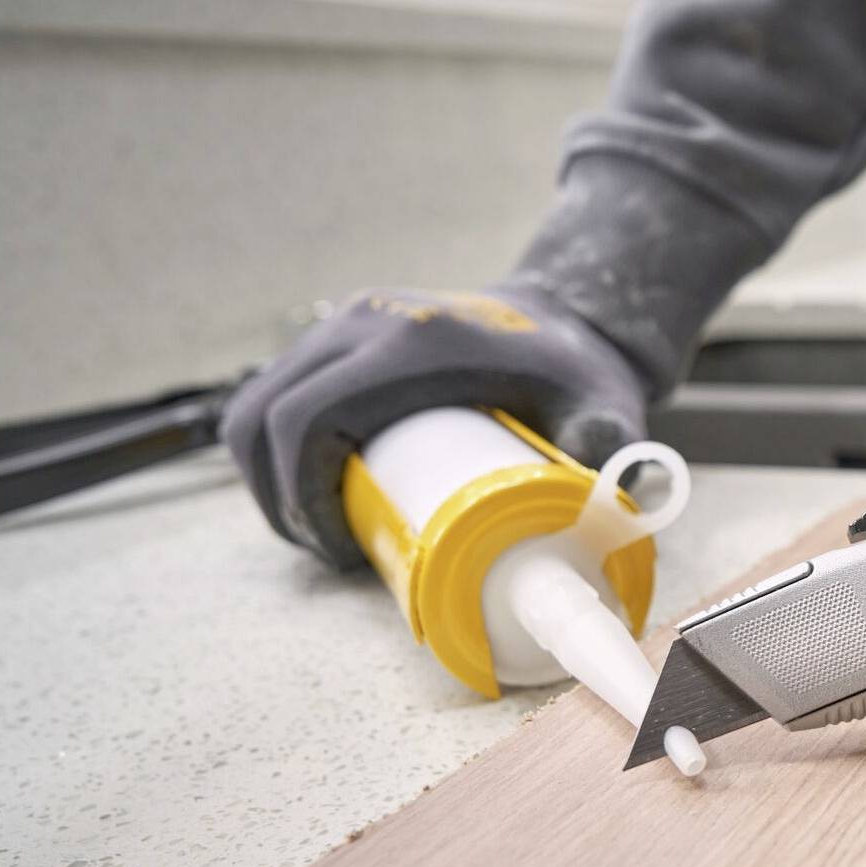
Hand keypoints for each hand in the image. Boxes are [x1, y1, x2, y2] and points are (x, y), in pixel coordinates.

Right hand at [221, 285, 647, 568]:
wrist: (567, 315)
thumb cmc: (578, 371)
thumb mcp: (601, 405)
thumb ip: (608, 441)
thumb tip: (604, 491)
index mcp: (410, 344)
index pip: (305, 419)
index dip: (300, 497)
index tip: (339, 550)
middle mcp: (365, 322)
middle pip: (264, 416)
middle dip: (279, 498)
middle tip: (331, 551)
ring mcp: (346, 323)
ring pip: (257, 404)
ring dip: (268, 475)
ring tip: (320, 530)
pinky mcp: (342, 336)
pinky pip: (276, 393)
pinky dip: (275, 447)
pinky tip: (309, 491)